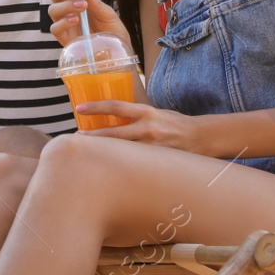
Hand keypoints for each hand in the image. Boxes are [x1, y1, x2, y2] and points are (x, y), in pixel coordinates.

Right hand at [48, 0, 131, 49]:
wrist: (116, 54)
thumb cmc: (112, 32)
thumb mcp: (109, 15)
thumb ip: (97, 4)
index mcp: (77, 0)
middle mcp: (67, 10)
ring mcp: (64, 24)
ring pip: (52, 9)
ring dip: (67, 5)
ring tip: (83, 7)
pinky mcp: (63, 39)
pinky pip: (55, 28)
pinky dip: (63, 22)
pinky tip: (76, 20)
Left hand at [75, 100, 201, 151]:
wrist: (199, 138)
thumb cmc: (174, 123)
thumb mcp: (155, 112)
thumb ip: (136, 115)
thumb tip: (114, 116)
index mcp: (146, 112)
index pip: (116, 106)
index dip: (96, 107)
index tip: (79, 109)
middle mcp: (147, 129)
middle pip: (113, 133)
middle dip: (93, 136)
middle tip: (75, 138)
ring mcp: (151, 147)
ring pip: (121, 151)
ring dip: (104, 152)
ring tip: (88, 154)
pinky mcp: (154, 161)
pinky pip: (133, 163)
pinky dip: (120, 163)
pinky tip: (109, 167)